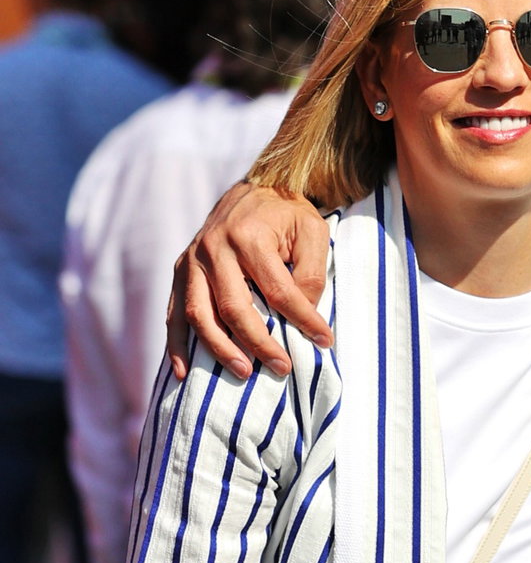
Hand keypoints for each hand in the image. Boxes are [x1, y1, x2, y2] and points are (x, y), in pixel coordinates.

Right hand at [166, 182, 330, 382]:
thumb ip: (311, 271)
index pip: (279, 291)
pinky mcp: (180, 270)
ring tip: (244, 373)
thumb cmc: (287, 213)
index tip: (324, 341)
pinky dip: (177, 345)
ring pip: (198, 314)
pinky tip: (183, 372)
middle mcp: (213, 248)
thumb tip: (303, 313)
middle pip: (233, 307)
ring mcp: (192, 260)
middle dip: (259, 343)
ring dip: (219, 349)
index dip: (303, 320)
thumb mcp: (312, 230)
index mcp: (248, 236)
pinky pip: (174, 313)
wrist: (253, 189)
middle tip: (282, 367)